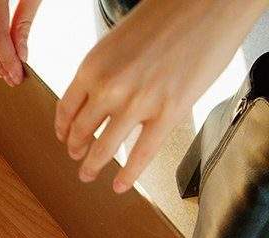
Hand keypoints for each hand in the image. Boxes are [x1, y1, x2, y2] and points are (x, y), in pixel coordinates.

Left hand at [56, 0, 266, 192]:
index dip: (63, 129)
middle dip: (75, 149)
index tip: (64, 137)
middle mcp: (108, 87)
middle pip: (81, 131)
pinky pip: (141, 155)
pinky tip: (120, 185)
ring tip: (88, 174)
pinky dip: (128, 175)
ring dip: (92, 166)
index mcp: (92, 67)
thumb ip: (103, 72)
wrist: (209, 2)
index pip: (66, 109)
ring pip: (104, 148)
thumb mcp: (117, 41)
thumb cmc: (167, 16)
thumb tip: (95, 98)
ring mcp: (137, 103)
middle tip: (76, 158)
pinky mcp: (168, 113)